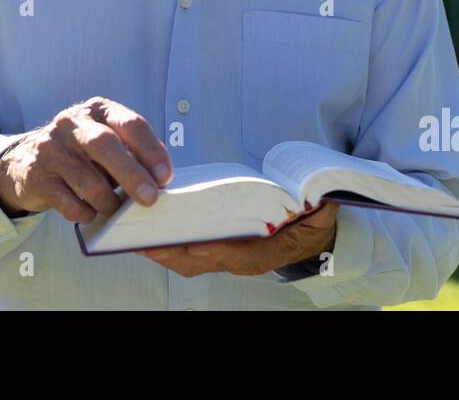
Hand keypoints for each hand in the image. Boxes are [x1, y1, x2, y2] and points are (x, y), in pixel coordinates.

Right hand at [0, 96, 171, 222]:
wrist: (26, 161)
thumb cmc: (81, 152)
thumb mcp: (107, 140)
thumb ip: (134, 151)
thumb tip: (162, 176)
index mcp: (98, 110)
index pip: (130, 124)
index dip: (151, 151)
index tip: (165, 176)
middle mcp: (72, 123)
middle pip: (105, 146)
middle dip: (131, 174)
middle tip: (150, 198)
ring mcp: (51, 148)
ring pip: (88, 181)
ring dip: (109, 202)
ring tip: (114, 208)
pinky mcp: (37, 175)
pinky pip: (69, 203)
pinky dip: (86, 214)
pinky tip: (90, 212)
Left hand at [140, 201, 337, 277]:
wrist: (316, 236)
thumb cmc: (314, 219)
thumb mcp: (322, 210)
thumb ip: (319, 204)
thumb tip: (319, 198)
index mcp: (268, 250)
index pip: (237, 254)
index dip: (214, 250)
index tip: (193, 244)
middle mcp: (245, 259)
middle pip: (202, 261)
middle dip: (172, 252)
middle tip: (144, 239)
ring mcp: (231, 258)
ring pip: (190, 261)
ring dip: (164, 251)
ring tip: (136, 235)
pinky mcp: (221, 252)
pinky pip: (190, 254)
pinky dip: (169, 246)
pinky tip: (151, 232)